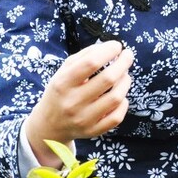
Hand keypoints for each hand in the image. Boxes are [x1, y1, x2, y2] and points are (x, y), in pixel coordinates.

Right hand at [24, 40, 133, 165]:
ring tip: (124, 75)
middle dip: (123, 63)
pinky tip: (120, 96)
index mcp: (63, 83)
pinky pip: (117, 117)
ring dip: (125, 82)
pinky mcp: (93, 131)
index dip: (108, 51)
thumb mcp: (63, 71)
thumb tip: (110, 47)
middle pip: (107, 79)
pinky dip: (123, 103)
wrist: (49, 125)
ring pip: (116, 98)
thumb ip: (84, 56)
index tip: (117, 46)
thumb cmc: (61, 91)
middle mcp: (72, 102)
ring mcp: (83, 119)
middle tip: (128, 55)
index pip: (90, 63)